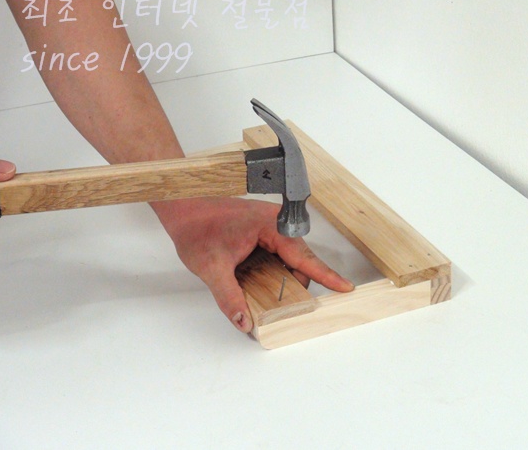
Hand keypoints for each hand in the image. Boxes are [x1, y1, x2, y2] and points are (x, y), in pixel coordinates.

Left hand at [153, 197, 353, 332]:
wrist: (182, 207)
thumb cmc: (196, 227)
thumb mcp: (211, 268)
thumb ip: (229, 297)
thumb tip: (244, 320)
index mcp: (270, 225)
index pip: (303, 256)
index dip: (326, 275)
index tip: (345, 287)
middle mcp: (275, 223)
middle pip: (298, 260)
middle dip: (294, 284)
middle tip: (286, 306)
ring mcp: (269, 225)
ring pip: (288, 259)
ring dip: (281, 278)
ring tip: (265, 293)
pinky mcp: (262, 231)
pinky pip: (278, 254)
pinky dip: (273, 270)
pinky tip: (258, 281)